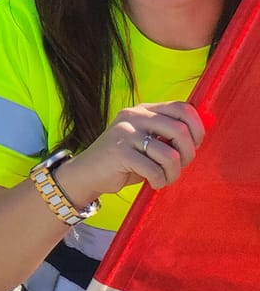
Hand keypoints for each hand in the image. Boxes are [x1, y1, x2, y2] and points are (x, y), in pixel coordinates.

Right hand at [67, 101, 204, 200]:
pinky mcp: (119, 152)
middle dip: (187, 155)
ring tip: (163, 177)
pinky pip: (154, 170)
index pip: (182, 108)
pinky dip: (159, 181)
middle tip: (177, 166)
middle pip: (180, 131)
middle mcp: (134, 116)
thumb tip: (202, 130)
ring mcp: (125, 132)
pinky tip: (152, 182)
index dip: (197, 128)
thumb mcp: (148, 142)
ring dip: (173, 173)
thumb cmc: (126, 160)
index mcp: (143, 110)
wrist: (88, 172)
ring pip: (170, 154)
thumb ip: (169, 134)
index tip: (194, 145)